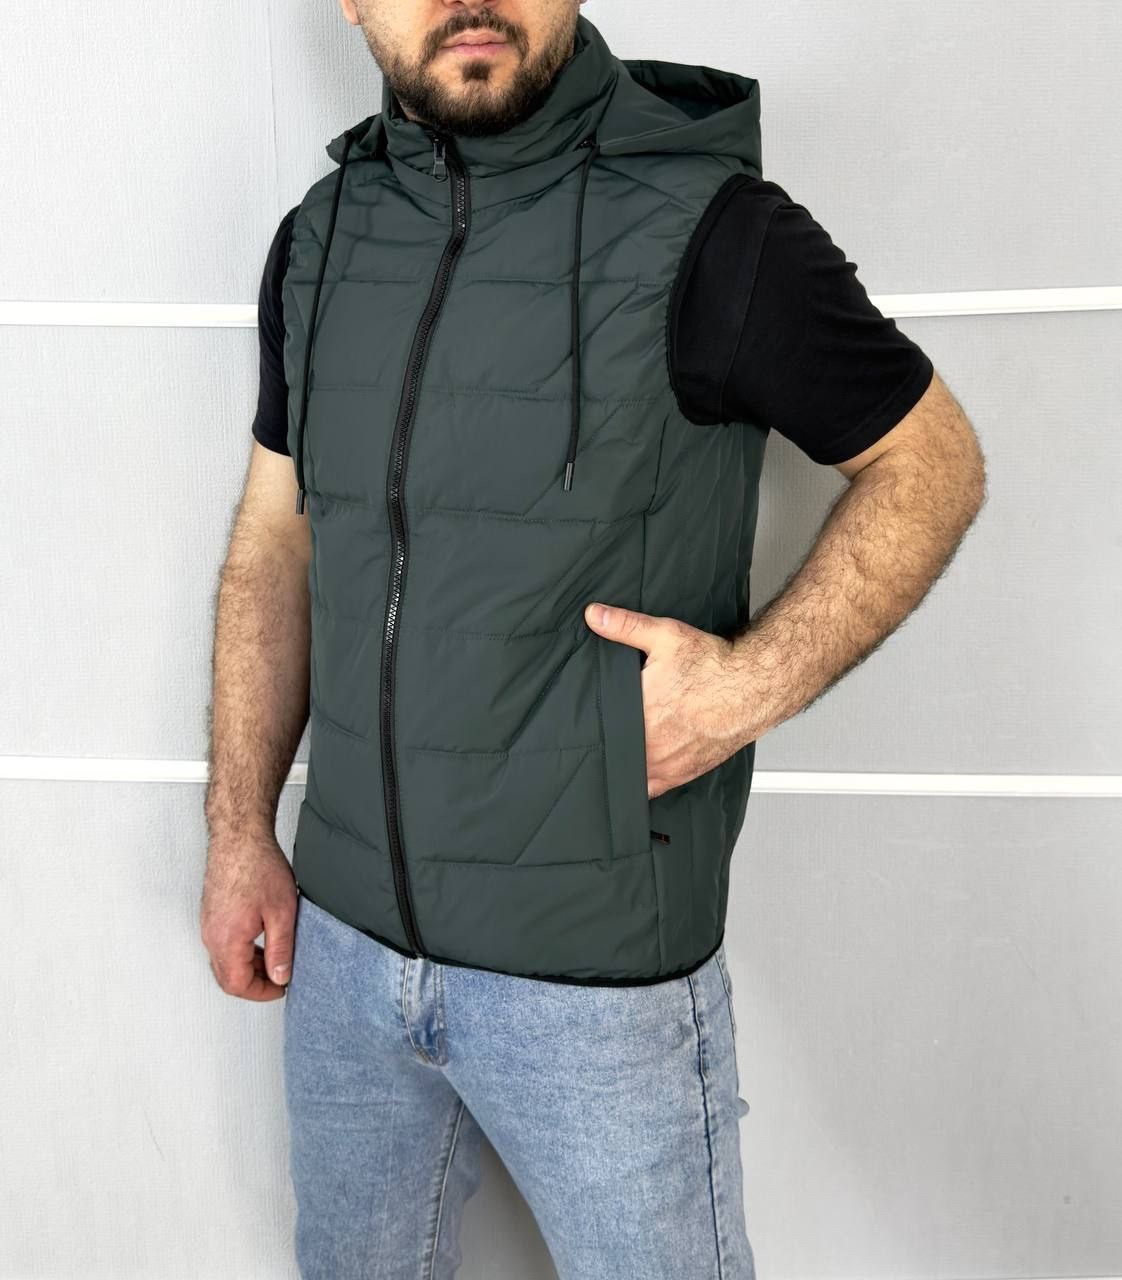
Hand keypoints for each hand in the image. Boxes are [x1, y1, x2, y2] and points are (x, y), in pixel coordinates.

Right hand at [200, 835, 297, 1000]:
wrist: (239, 837)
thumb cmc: (258, 866)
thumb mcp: (282, 912)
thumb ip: (281, 949)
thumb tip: (280, 976)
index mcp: (226, 940)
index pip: (238, 985)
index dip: (262, 992)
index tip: (281, 987)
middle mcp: (211, 936)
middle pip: (228, 978)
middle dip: (255, 983)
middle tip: (279, 977)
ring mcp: (208, 925)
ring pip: (225, 961)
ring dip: (249, 967)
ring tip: (274, 958)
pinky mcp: (211, 914)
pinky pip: (222, 944)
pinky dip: (241, 951)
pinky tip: (260, 940)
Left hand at [583, 602, 749, 799]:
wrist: (753, 686)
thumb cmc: (714, 665)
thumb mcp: (665, 636)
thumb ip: (625, 626)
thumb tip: (594, 615)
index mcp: (639, 713)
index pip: (598, 728)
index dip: (587, 725)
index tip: (581, 721)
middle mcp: (651, 744)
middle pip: (612, 752)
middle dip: (605, 743)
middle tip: (598, 733)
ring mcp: (666, 763)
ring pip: (630, 773)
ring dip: (623, 763)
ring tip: (618, 750)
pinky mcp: (683, 773)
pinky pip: (652, 788)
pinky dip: (643, 781)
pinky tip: (638, 769)